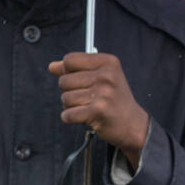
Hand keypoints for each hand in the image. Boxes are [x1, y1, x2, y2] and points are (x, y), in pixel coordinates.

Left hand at [49, 52, 150, 169]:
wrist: (132, 124)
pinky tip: (84, 117)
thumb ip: (75, 69)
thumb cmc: (113, 99)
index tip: (78, 80)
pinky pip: (67, 114)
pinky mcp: (97, 112)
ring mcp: (102, 94)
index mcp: (108, 62)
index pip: (70, 60)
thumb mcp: (100, 77)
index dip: (66, 71)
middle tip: (87, 98)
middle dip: (69, 91)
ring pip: (65, 98)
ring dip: (71, 106)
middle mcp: (106, 76)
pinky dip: (70, 118)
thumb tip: (52, 66)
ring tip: (87, 107)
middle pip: (64, 80)